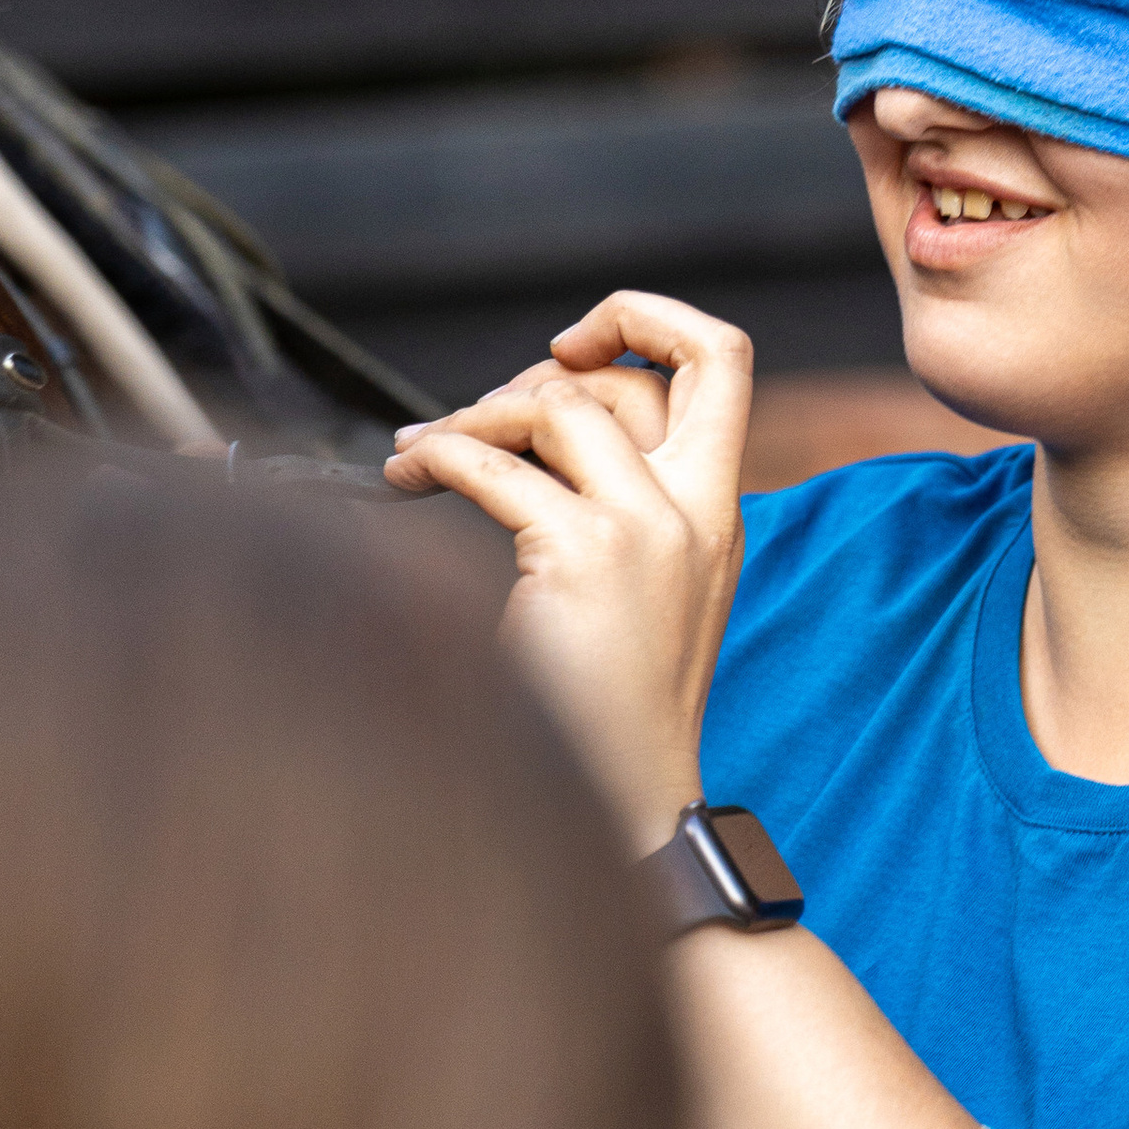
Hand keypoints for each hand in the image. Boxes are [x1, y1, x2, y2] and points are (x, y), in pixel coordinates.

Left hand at [382, 292, 752, 846]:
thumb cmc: (618, 710)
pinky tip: (405, 480)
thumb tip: (540, 424)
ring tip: (424, 452)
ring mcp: (645, 530)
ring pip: (563, 404)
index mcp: (719, 509)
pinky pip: (494, 467)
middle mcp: (696, 509)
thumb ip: (624, 502)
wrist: (631, 805)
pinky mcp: (582, 558)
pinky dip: (436, 457)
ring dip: (476, 411)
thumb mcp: (652, 588)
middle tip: (483, 415)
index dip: (650, 323)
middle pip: (650, 366)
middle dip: (555, 361)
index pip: (723, 361)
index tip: (574, 350)